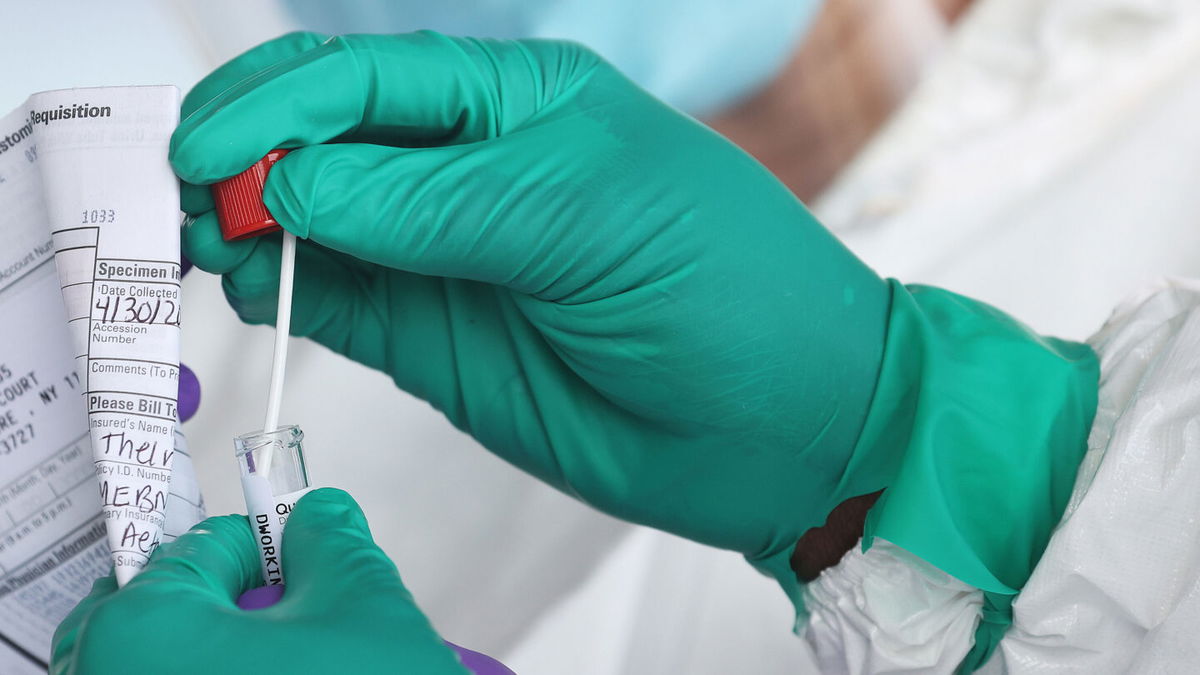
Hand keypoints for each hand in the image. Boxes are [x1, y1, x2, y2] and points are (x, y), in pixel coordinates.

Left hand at [52, 489, 467, 674]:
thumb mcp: (365, 612)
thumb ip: (336, 544)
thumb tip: (321, 515)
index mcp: (144, 632)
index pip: (200, 551)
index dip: (264, 546)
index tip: (300, 553)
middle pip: (167, 621)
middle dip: (236, 612)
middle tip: (297, 622)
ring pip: (174, 673)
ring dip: (230, 663)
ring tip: (309, 669)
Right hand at [171, 31, 891, 577]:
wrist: (783, 424)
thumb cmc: (727, 288)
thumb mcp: (589, 219)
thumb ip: (438, 205)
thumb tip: (294, 186)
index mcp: (519, 101)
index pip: (369, 81)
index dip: (280, 108)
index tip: (213, 153)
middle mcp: (472, 171)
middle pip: (325, 142)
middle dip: (246, 157)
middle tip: (191, 196)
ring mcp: (448, 256)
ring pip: (315, 224)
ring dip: (248, 226)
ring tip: (207, 244)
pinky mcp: (435, 336)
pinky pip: (335, 300)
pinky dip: (280, 290)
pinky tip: (250, 286)